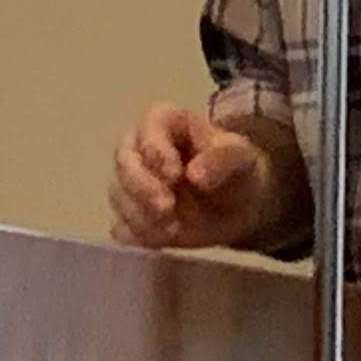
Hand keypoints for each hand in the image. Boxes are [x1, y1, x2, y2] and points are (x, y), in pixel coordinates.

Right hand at [109, 102, 283, 250]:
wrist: (238, 207)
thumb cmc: (236, 171)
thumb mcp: (241, 157)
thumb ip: (222, 158)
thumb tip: (194, 175)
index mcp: (165, 122)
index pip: (148, 129)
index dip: (156, 151)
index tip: (175, 175)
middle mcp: (139, 148)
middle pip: (123, 162)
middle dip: (141, 188)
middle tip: (167, 209)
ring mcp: (130, 184)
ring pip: (118, 196)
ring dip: (142, 215)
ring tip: (173, 228)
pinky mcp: (131, 216)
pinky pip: (120, 226)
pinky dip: (137, 234)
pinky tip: (162, 238)